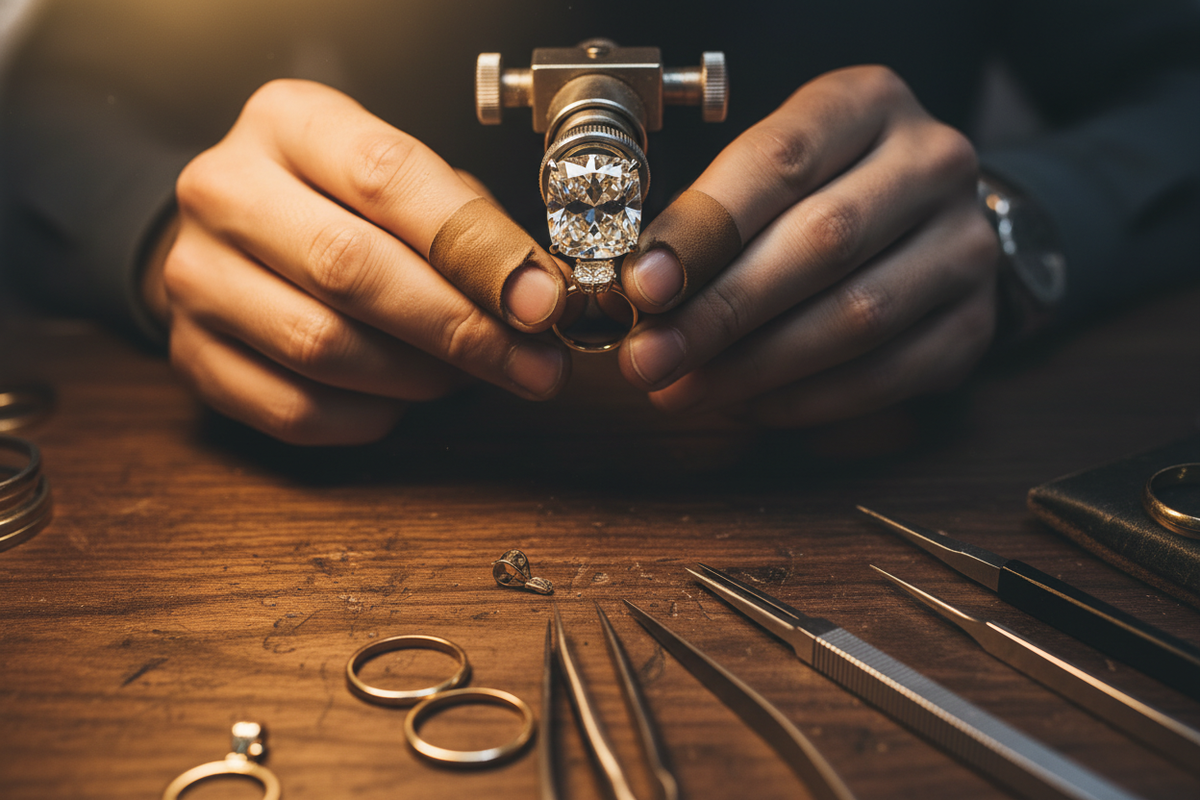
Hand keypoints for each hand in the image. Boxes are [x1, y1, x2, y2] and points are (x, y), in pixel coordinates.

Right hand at [145, 80, 568, 444]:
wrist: (232, 237)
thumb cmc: (340, 206)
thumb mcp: (405, 183)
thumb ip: (468, 228)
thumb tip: (538, 297)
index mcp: (289, 122)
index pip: (386, 178)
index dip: (474, 247)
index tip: (540, 301)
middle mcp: (225, 191)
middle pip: (349, 268)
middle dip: (460, 327)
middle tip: (532, 365)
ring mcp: (197, 277)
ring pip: (322, 346)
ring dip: (421, 377)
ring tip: (472, 376)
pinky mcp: (193, 356)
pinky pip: (296, 409)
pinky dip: (370, 415)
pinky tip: (403, 398)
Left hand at [618, 66, 998, 425]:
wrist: (927, 222)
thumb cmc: (820, 192)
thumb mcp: (766, 173)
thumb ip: (711, 219)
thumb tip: (643, 290)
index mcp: (868, 103)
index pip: (780, 161)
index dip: (705, 230)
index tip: (644, 285)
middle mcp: (932, 163)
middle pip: (822, 242)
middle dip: (721, 312)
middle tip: (650, 359)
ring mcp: (965, 246)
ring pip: (858, 317)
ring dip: (755, 367)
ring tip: (683, 391)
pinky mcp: (974, 324)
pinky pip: (886, 376)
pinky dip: (805, 400)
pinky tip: (747, 405)